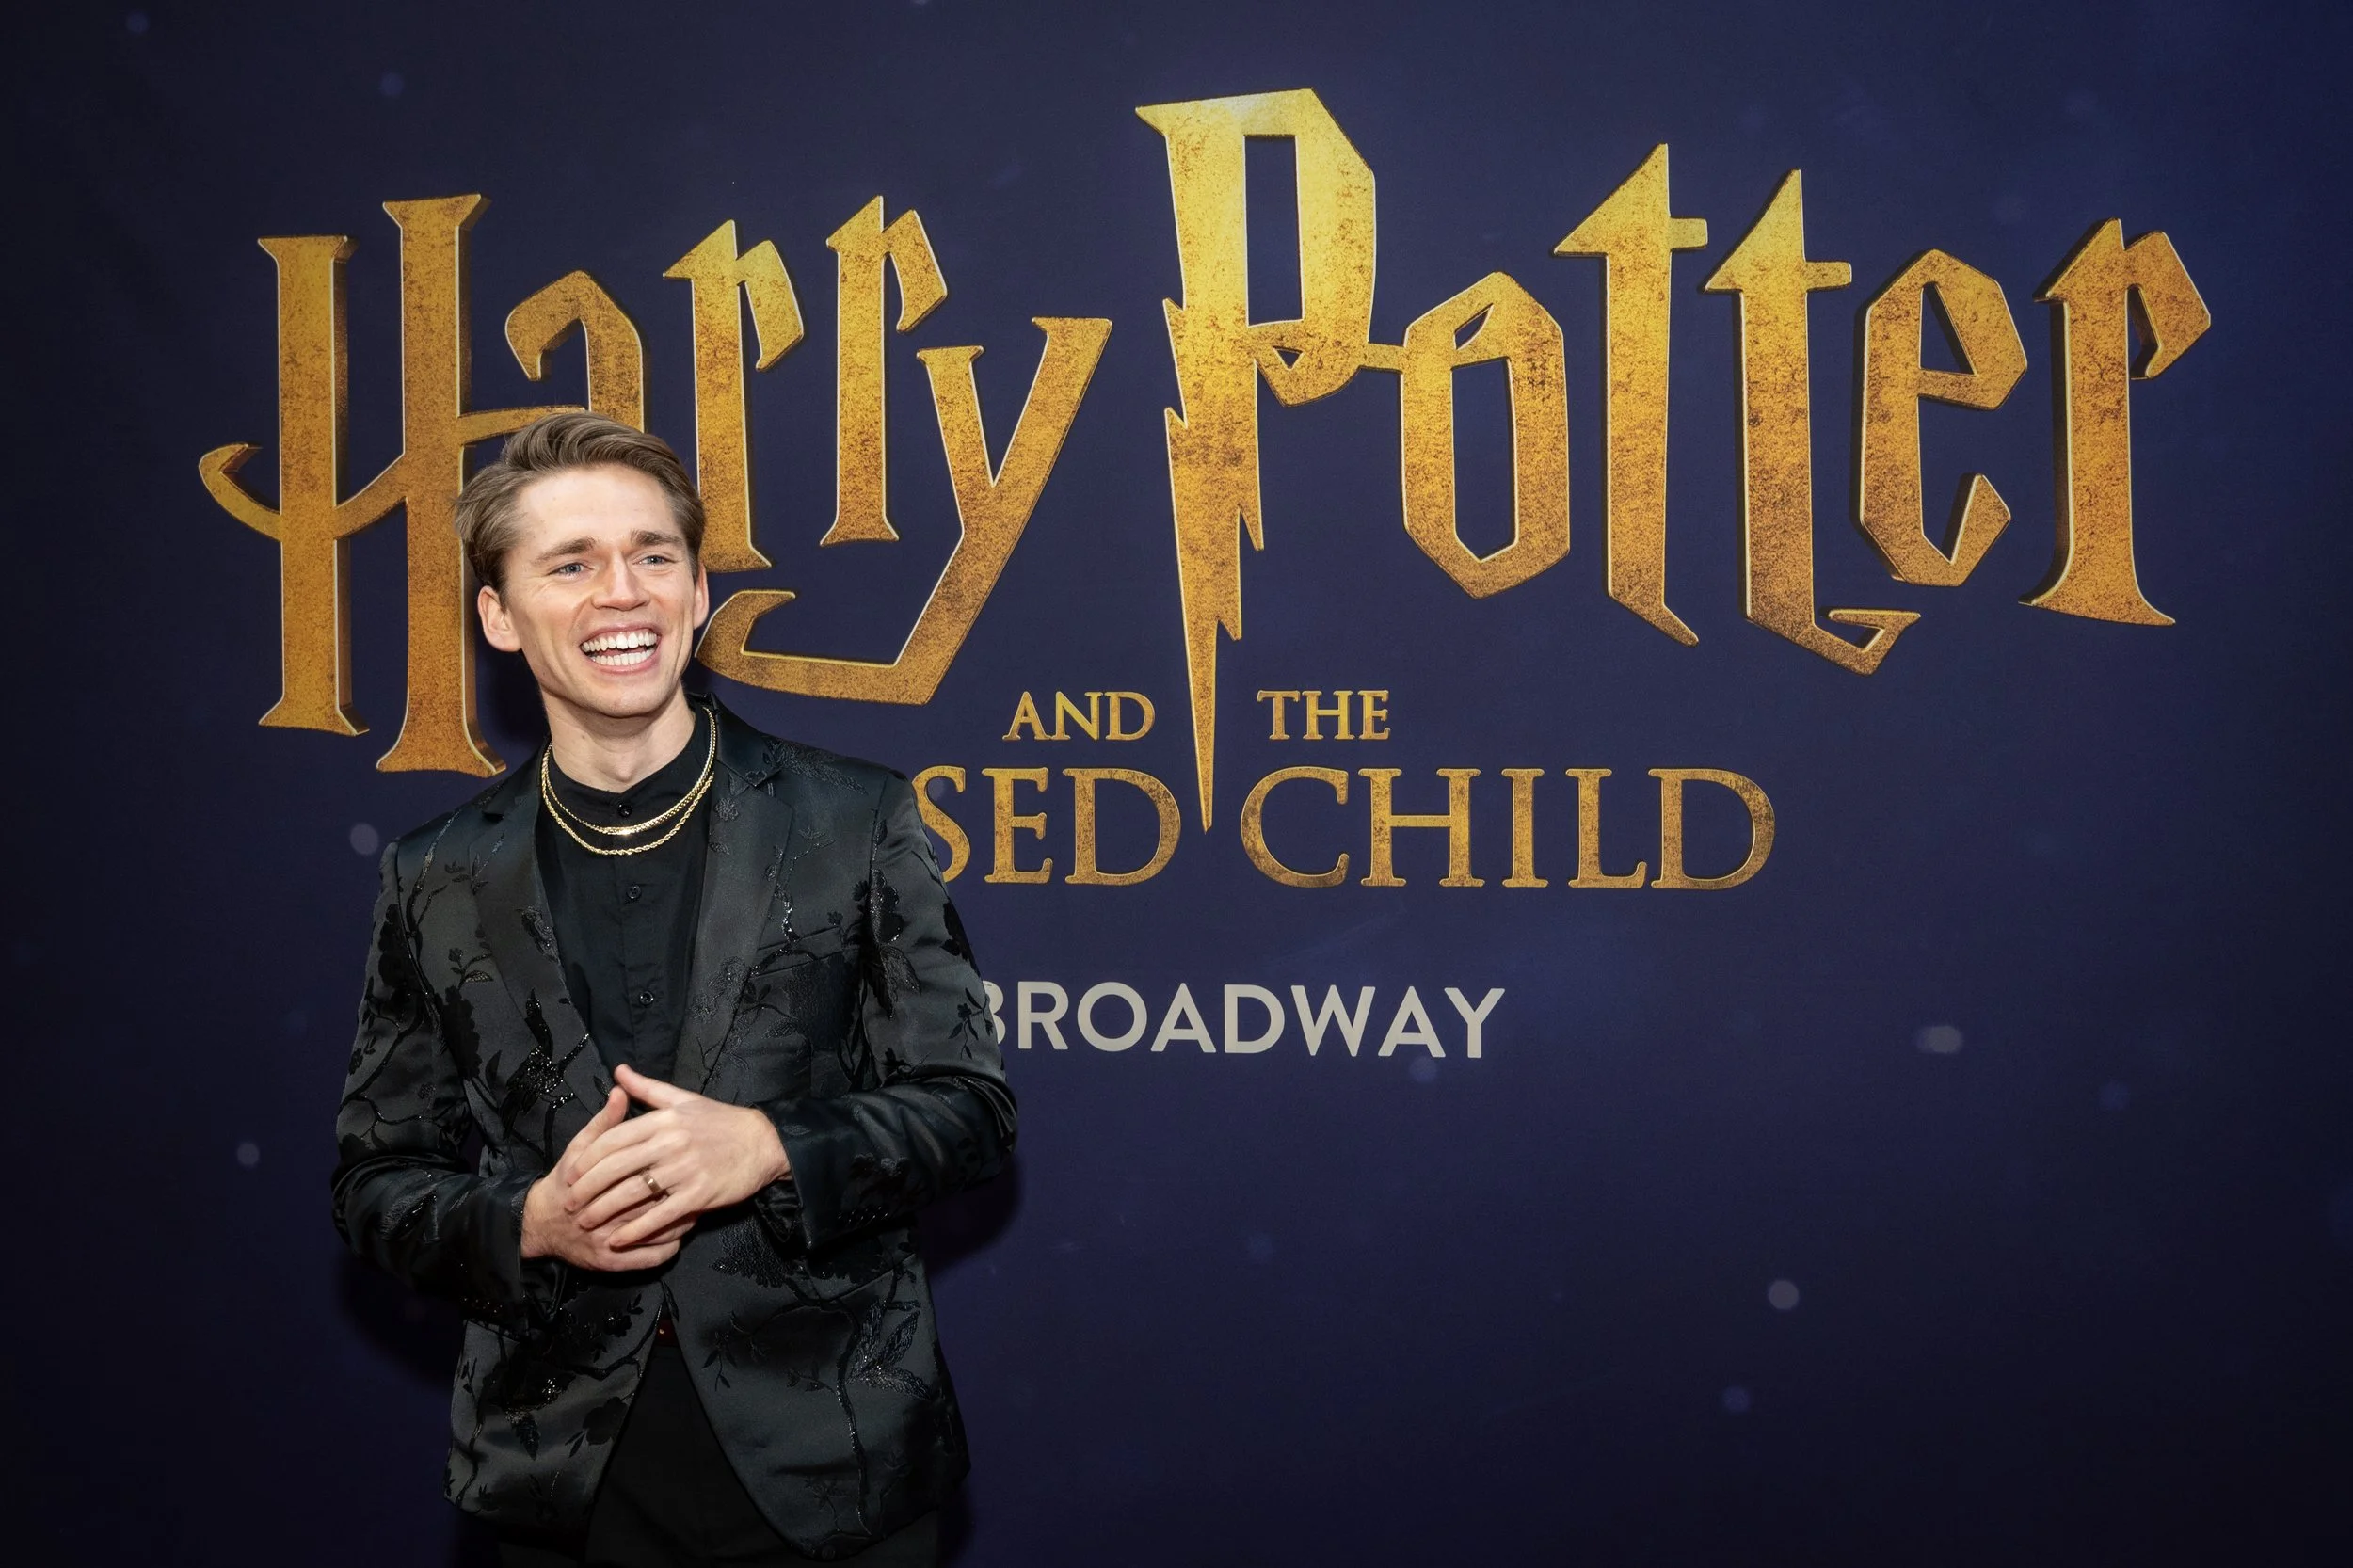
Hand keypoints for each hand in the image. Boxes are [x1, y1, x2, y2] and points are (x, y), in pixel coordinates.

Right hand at [521, 1088, 694, 1269]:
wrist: (542, 1223)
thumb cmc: (565, 1180)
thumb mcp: (580, 1147)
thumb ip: (605, 1123)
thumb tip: (621, 1090)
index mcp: (599, 1180)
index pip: (642, 1170)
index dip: (667, 1163)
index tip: (688, 1154)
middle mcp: (605, 1212)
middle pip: (652, 1200)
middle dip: (678, 1191)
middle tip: (701, 1180)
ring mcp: (609, 1240)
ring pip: (657, 1230)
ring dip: (681, 1218)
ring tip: (697, 1204)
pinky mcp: (613, 1263)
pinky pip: (651, 1257)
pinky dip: (670, 1245)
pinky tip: (681, 1232)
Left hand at [564, 1064, 792, 1249]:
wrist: (764, 1142)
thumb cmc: (722, 1121)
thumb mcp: (684, 1099)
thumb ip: (647, 1088)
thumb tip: (618, 1071)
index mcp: (665, 1119)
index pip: (614, 1139)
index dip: (588, 1159)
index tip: (572, 1174)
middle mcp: (671, 1143)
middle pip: (616, 1168)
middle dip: (588, 1188)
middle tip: (570, 1203)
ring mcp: (685, 1170)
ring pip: (633, 1193)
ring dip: (605, 1211)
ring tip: (587, 1222)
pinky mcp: (699, 1194)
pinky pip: (660, 1215)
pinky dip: (636, 1230)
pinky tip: (618, 1240)